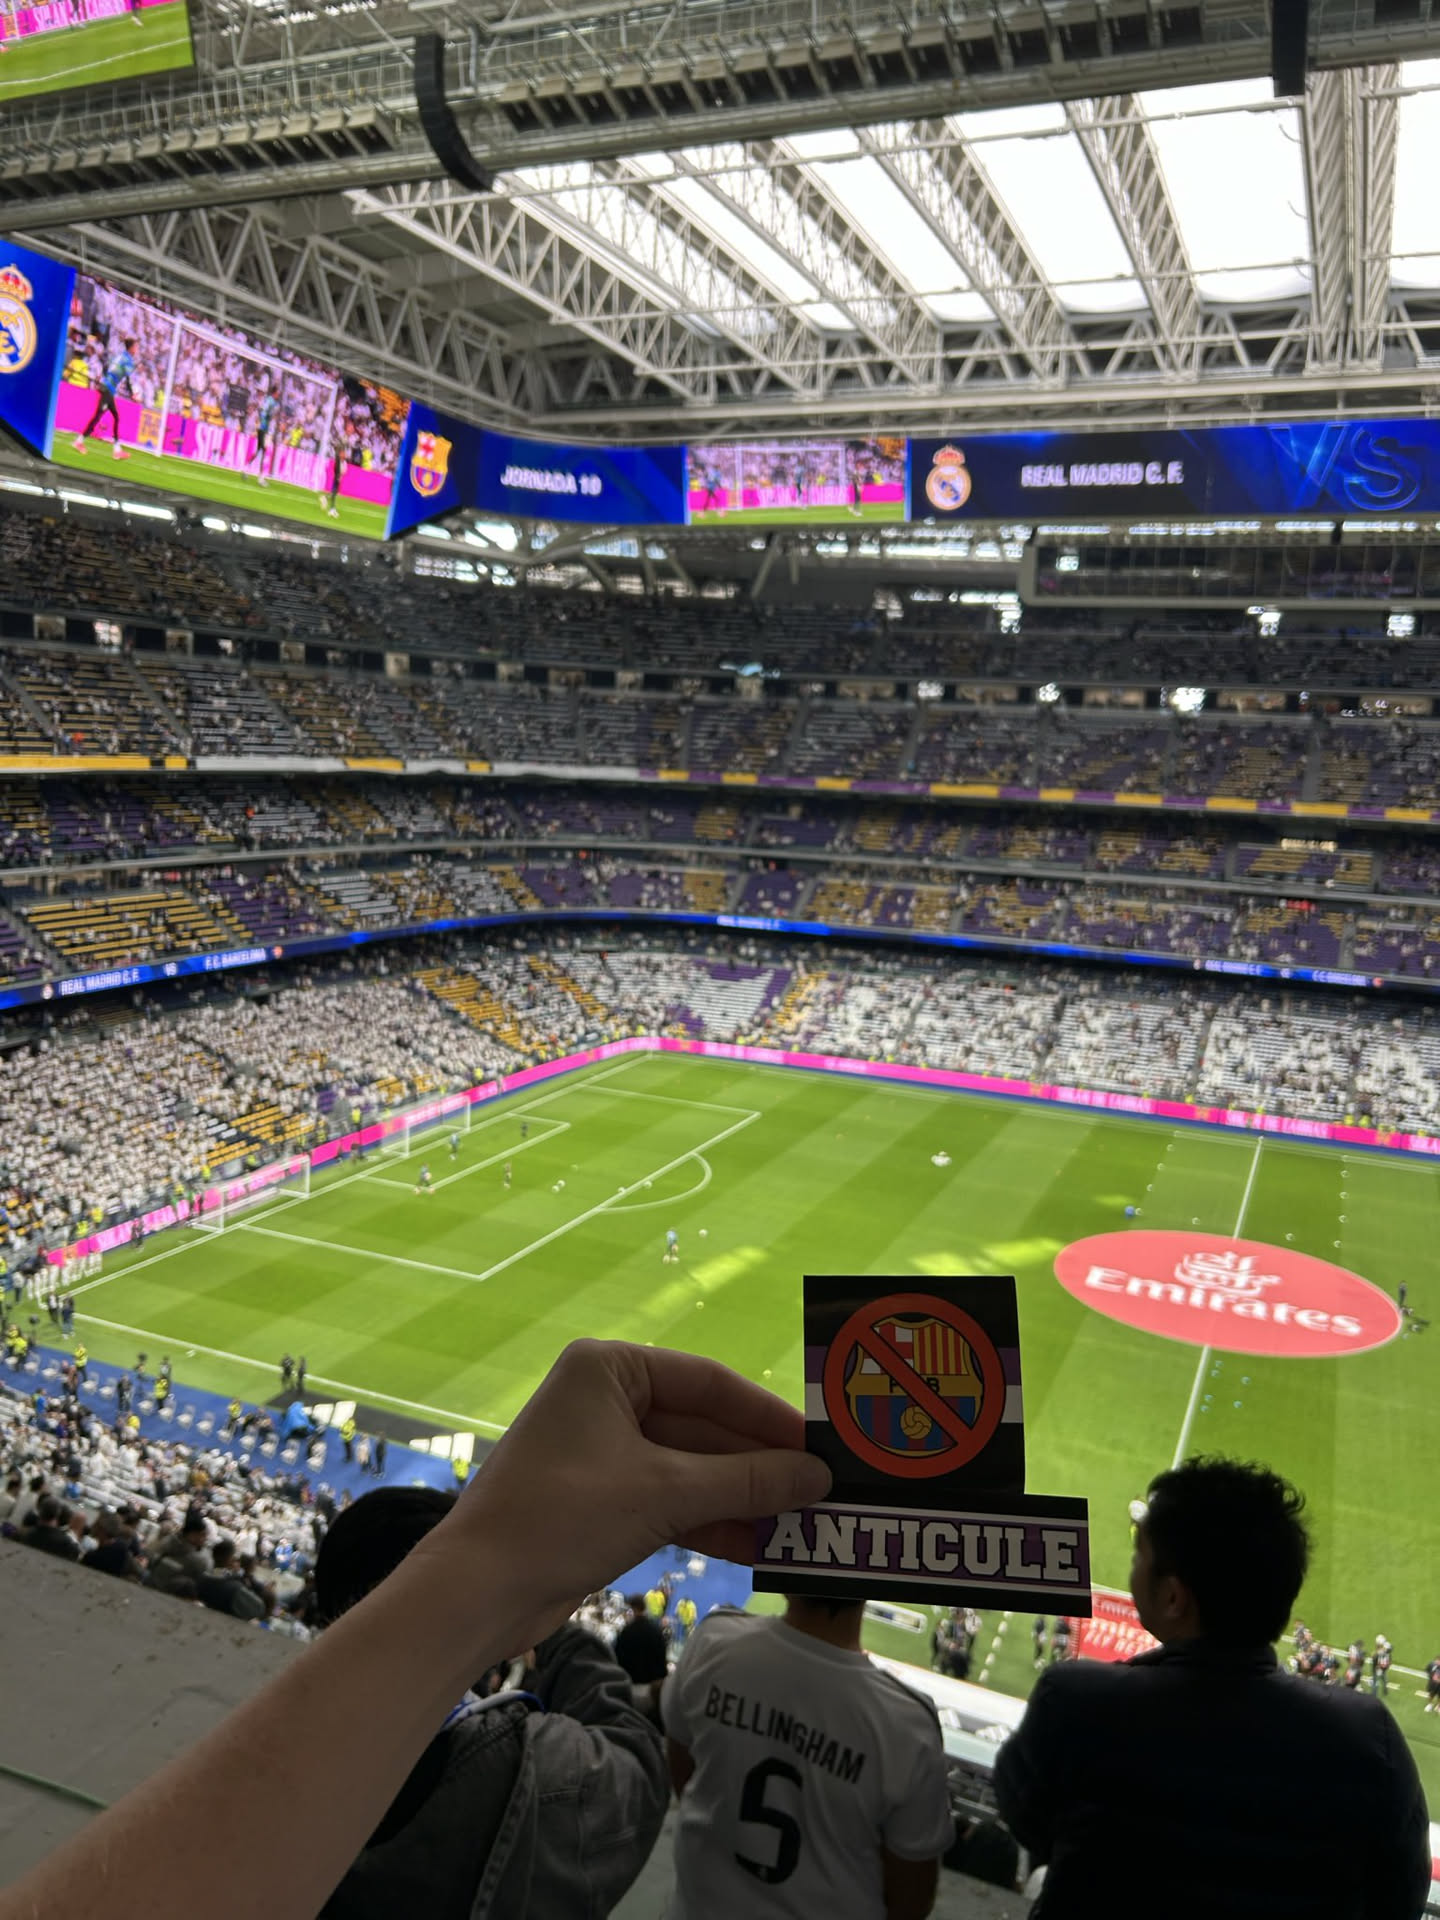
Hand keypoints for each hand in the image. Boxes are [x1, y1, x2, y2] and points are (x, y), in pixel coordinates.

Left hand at [428, 1340, 830, 1638]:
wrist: (476, 1593)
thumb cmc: (562, 1518)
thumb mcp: (663, 1494)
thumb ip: (745, 1481)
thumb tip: (819, 1475)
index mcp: (610, 1368)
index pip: (710, 1382)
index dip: (769, 1416)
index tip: (822, 1444)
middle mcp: (607, 1398)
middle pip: (703, 1427)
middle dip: (758, 1465)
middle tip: (821, 1491)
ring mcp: (604, 1451)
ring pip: (691, 1469)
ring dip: (741, 1499)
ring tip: (801, 1526)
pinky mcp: (603, 1499)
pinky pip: (671, 1500)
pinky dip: (710, 1522)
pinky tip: (758, 1546)